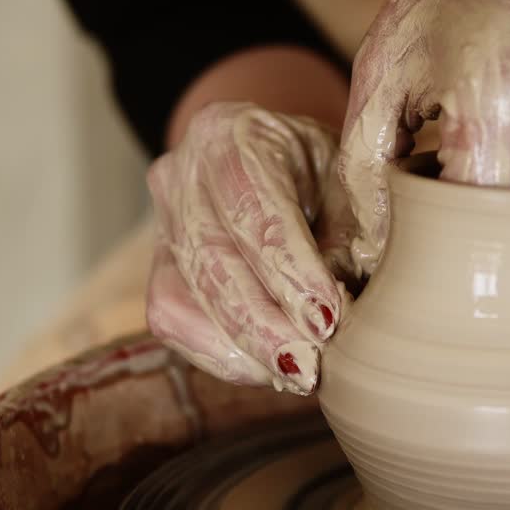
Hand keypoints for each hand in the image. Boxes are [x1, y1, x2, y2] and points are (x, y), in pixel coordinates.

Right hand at [145, 102, 352, 394]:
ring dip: (243, 349)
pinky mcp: (158, 267)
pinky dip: (221, 355)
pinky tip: (267, 370)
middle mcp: (182, 172)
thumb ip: (351, 231)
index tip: (327, 320)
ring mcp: (161, 221)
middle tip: (310, 369)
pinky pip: (172, 321)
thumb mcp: (349, 179)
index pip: (255, 206)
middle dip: (262, 325)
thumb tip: (350, 310)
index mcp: (231, 133)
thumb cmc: (323, 171)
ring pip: (184, 298)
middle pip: (212, 259)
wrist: (272, 160)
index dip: (289, 269)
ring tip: (299, 376)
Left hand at [336, 0, 509, 275]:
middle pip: (494, 228)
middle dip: (455, 222)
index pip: (455, 214)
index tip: (402, 211)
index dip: (422, 227)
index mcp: (495, 97)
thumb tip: (365, 256)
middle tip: (433, 176)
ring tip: (471, 149)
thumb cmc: (446, 11)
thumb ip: (363, 167)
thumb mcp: (382, 71)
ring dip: (489, 208)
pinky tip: (507, 145)